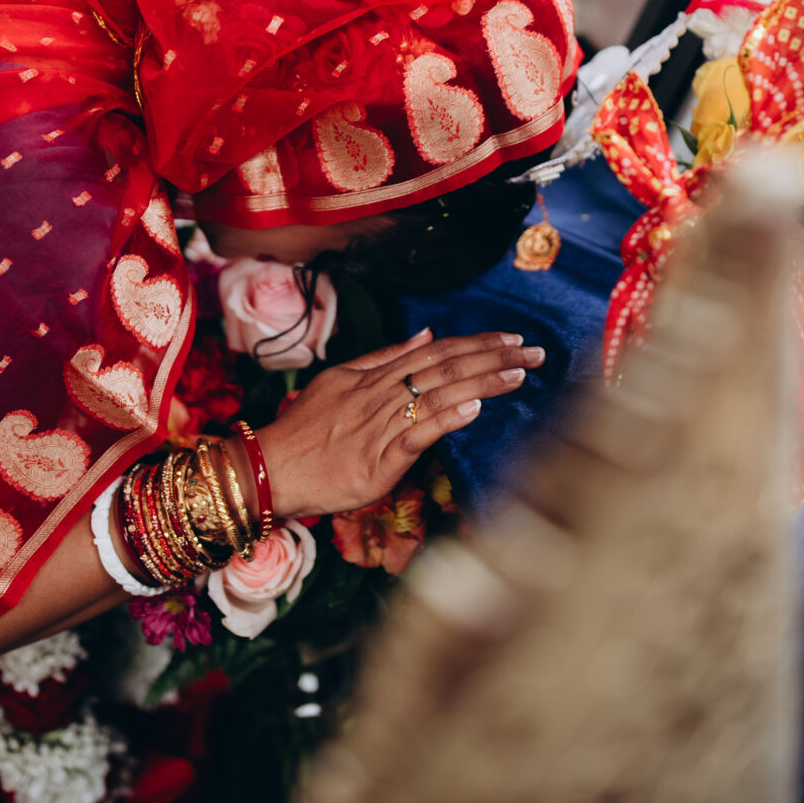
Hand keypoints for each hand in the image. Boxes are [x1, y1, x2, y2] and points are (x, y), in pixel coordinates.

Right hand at [256, 327, 544, 519]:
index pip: (436, 353)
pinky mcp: (378, 461)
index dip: (476, 345)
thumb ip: (384, 357)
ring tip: (517, 374)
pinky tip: (473, 411)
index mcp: (375, 376)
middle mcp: (382, 395)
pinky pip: (416, 435)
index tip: (512, 340)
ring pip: (438, 397)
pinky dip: (445, 420)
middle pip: (445, 369)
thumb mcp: (340, 380)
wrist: (270, 469)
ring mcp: (381, 427)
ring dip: (481, 384)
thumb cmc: (305, 430)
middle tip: (533, 352)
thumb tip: (426, 334)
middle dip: (493, 359)